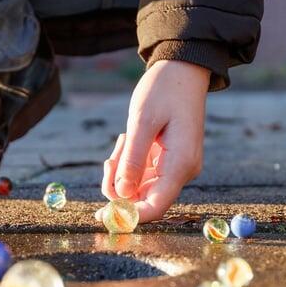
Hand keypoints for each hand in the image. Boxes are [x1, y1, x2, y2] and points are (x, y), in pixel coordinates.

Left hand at [96, 60, 209, 222]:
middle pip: (145, 199)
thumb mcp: (142, 122)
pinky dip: (129, 164)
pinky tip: (127, 141)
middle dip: (119, 187)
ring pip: (141, 187)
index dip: (129, 216)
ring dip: (122, 172)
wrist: (183, 70)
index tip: (102, 214)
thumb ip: (132, 160)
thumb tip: (121, 194)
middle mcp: (182, 171)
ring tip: (122, 141)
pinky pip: (144, 174)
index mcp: (180, 164)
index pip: (156, 206)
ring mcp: (177, 167)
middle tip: (109, 160)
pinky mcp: (169, 161)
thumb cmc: (164, 90)